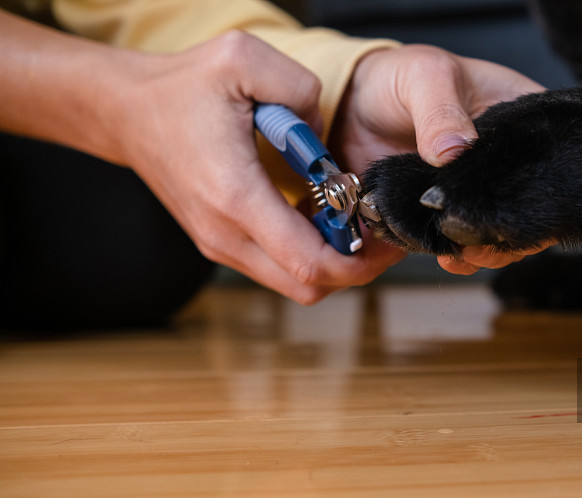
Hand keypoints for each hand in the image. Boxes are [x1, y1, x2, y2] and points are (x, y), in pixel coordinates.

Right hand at [115, 32, 403, 303]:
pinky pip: (277, 268)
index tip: (386, 236)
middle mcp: (226, 234)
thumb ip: (301, 89)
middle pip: (308, 286)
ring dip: (332, 262)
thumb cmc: (180, 90)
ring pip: (295, 283)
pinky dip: (308, 255)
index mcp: (236, 195)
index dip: (359, 260)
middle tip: (381, 234)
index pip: (308, 261)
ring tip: (354, 223)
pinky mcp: (222, 244)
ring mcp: (221, 245)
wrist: (128, 113)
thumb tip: (327, 137)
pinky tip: (322, 219)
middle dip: (356, 268)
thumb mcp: (242, 60)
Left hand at [331, 44, 549, 272]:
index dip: (540, 194)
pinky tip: (436, 253)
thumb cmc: (400, 77)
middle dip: (506, 234)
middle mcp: (504, 166)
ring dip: (479, 250)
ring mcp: (474, 195)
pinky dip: (448, 253)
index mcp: (519, 124)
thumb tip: (453, 151)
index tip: (511, 212)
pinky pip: (454, 243)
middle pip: (524, 211)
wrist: (352, 105)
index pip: (548, 166)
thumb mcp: (425, 76)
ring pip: (494, 234)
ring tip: (456, 254)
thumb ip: (440, 111)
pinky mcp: (443, 217)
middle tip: (478, 243)